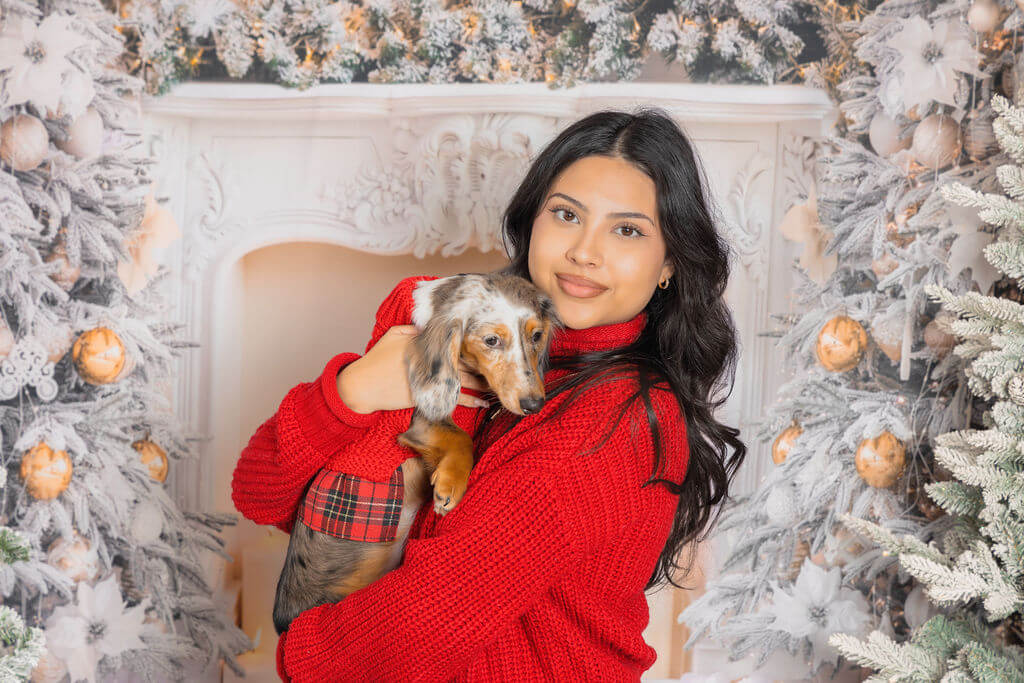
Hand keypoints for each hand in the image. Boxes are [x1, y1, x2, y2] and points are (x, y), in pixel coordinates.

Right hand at [337, 325, 491, 412]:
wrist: (362, 386)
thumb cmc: (376, 360)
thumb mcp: (394, 335)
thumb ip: (415, 329)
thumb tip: (432, 325)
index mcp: (425, 343)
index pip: (455, 342)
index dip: (474, 344)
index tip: (490, 344)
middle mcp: (431, 360)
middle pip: (465, 360)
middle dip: (484, 362)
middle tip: (504, 364)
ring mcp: (431, 379)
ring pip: (465, 380)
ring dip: (483, 382)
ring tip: (499, 383)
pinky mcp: (428, 396)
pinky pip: (454, 398)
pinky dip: (470, 400)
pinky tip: (483, 402)